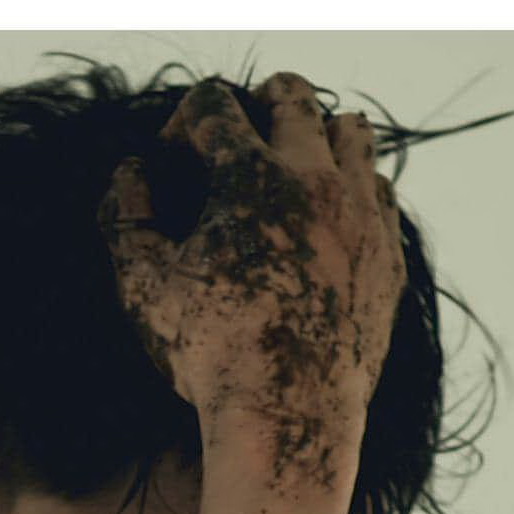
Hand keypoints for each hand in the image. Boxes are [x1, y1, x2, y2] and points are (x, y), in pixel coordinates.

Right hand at [99, 71, 406, 485]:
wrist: (291, 417)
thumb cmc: (210, 357)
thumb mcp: (145, 289)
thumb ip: (126, 219)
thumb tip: (129, 172)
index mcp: (250, 174)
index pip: (215, 104)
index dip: (185, 123)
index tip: (175, 161)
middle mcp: (315, 176)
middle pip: (292, 96)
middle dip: (257, 105)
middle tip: (237, 135)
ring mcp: (359, 212)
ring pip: (350, 131)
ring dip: (316, 135)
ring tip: (290, 167)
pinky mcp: (386, 252)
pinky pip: (377, 191)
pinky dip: (350, 188)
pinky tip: (323, 219)